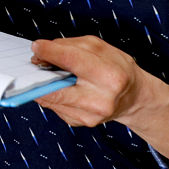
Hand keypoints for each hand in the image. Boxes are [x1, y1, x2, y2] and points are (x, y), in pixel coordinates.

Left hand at [30, 36, 151, 127]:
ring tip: (45, 72)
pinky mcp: (80, 122)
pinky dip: (51, 94)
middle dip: (39, 74)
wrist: (134, 97)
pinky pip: (55, 106)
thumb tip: (42, 51)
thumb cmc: (117, 68)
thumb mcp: (100, 48)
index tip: (36, 47)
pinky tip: (57, 86)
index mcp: (109, 76)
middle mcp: (100, 100)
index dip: (49, 52)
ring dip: (42, 84)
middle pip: (55, 89)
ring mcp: (90, 115)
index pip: (71, 61)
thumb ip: (70, 46)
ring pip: (50, 98)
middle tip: (35, 62)